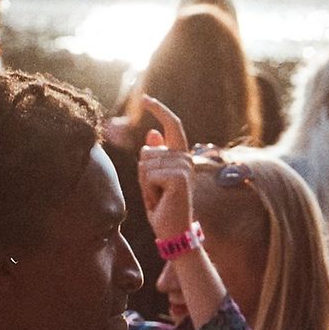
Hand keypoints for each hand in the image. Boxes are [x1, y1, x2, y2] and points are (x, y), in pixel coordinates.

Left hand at [137, 96, 194, 240]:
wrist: (173, 231)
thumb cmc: (163, 206)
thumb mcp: (154, 178)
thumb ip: (154, 156)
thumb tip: (152, 133)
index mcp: (181, 156)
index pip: (173, 125)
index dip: (159, 109)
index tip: (145, 97)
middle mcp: (185, 158)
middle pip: (147, 150)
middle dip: (142, 174)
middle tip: (155, 192)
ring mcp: (183, 167)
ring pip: (145, 163)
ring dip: (145, 184)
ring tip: (158, 197)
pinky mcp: (178, 177)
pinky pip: (148, 174)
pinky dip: (148, 189)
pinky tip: (160, 200)